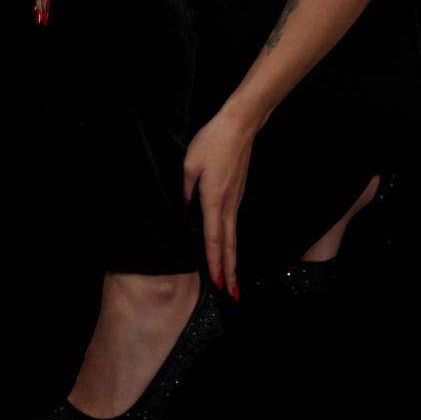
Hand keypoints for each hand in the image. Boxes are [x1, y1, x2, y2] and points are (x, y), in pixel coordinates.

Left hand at [182, 108, 254, 298]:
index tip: (216, 283)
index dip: (214, 263)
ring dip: (232, 259)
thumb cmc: (211, 142)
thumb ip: (183, 192)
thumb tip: (181, 214)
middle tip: (232, 293)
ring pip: (233, 235)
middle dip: (230, 271)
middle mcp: (228, 204)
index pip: (213, 238)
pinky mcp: (238, 193)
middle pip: (229, 244)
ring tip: (232, 279)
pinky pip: (233, 223)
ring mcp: (236, 199)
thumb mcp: (188, 165)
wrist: (239, 126)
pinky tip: (228, 247)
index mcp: (214, 199)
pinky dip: (232, 241)